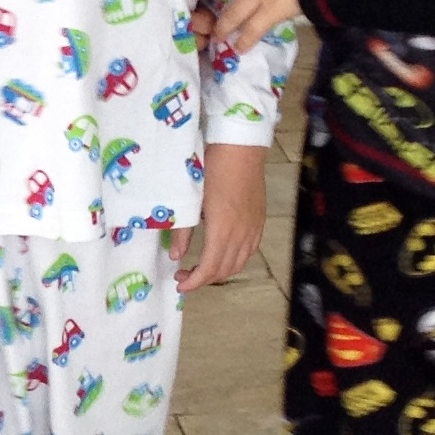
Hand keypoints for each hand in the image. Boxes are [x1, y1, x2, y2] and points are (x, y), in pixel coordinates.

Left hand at [176, 143, 264, 291]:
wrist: (240, 150)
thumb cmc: (211, 170)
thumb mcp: (191, 200)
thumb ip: (184, 230)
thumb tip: (176, 256)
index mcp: (222, 231)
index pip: (209, 269)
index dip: (194, 282)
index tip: (180, 284)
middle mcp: (242, 234)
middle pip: (225, 270)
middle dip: (203, 279)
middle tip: (184, 275)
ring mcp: (254, 228)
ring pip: (239, 263)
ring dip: (219, 271)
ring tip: (200, 268)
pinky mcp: (259, 221)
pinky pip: (250, 251)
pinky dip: (235, 260)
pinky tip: (222, 254)